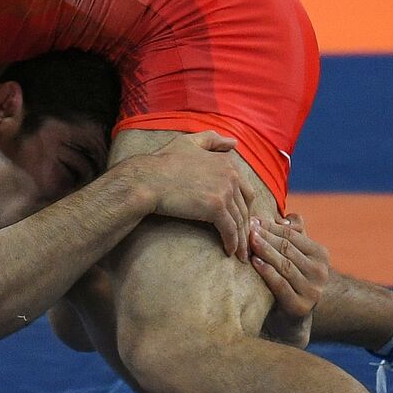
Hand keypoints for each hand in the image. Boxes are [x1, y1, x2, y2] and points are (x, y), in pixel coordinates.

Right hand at [128, 130, 256, 260]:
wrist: (147, 180)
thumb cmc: (162, 162)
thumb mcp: (188, 142)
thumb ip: (212, 140)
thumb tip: (234, 143)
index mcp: (226, 162)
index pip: (245, 189)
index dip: (244, 206)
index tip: (242, 220)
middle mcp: (230, 175)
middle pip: (245, 207)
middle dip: (245, 225)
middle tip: (245, 241)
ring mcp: (224, 191)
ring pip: (239, 220)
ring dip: (241, 238)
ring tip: (240, 253)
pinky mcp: (216, 208)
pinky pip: (229, 229)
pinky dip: (232, 242)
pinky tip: (229, 252)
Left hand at [251, 213, 329, 347]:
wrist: (290, 318)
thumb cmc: (289, 279)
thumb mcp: (295, 255)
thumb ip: (294, 234)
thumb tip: (286, 217)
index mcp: (321, 255)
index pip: (293, 235)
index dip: (272, 226)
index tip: (253, 219)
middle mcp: (321, 272)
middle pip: (288, 249)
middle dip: (266, 236)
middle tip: (247, 227)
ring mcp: (312, 290)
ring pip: (284, 265)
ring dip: (265, 251)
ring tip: (249, 241)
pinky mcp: (300, 306)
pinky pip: (280, 284)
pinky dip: (267, 272)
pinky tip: (254, 262)